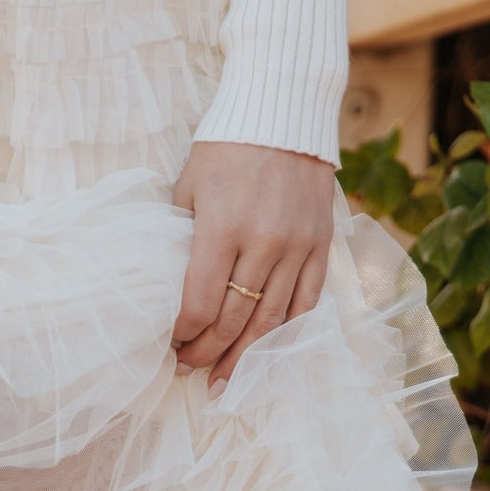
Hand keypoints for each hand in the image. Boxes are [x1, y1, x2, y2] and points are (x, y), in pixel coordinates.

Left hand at [170, 141, 335, 393]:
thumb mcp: (189, 187)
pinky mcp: (321, 244)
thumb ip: (181, 239)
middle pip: (234, 320)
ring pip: (272, 321)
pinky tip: (267, 354)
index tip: (170, 344)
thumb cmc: (225, 147)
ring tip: (223, 381)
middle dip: (207, 353)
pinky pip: (307, 302)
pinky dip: (286, 333)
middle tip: (188, 369)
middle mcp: (264, 242)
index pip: (201, 304)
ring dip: (245, 357)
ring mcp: (298, 245)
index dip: (183, 334)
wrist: (285, 110)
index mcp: (223, 227)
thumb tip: (167, 289)